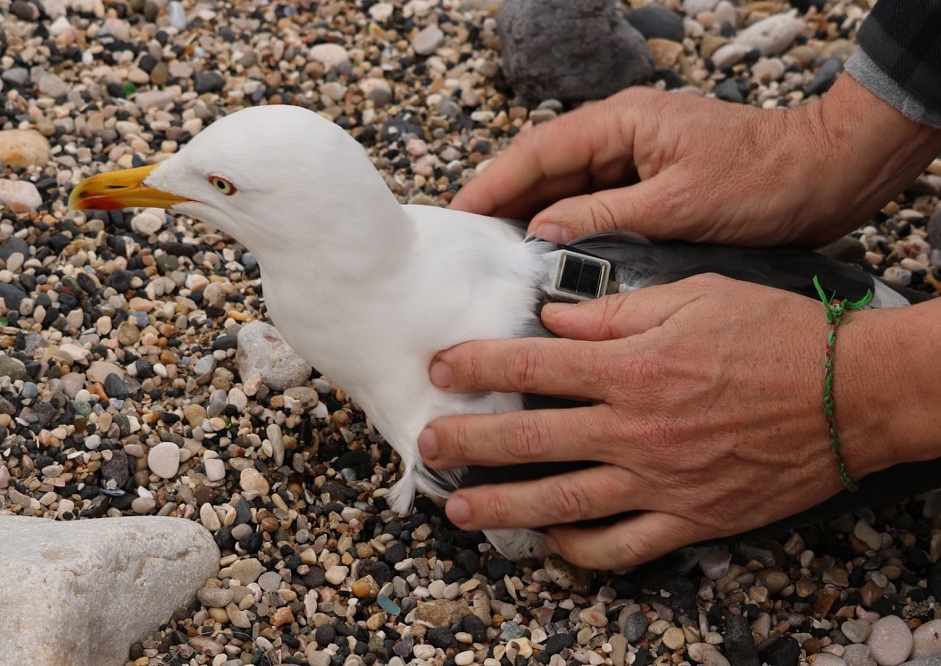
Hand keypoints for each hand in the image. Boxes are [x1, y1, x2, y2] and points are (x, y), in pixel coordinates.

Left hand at [418, 275, 894, 569]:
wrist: (850, 394)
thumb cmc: (774, 335)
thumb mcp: (694, 297)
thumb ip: (615, 312)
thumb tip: (553, 320)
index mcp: (634, 367)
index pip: (533, 367)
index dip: (476, 366)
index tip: (440, 369)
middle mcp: (637, 428)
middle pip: (531, 440)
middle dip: (469, 442)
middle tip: (428, 444)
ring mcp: (661, 481)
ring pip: (563, 501)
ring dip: (503, 506)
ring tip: (459, 508)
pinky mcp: (690, 518)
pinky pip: (622, 546)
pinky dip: (580, 551)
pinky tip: (550, 543)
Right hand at [451, 74, 940, 247]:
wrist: (823, 178)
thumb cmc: (761, 181)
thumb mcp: (677, 204)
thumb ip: (602, 216)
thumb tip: (541, 231)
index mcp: (622, 123)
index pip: (538, 151)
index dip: (493, 184)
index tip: (457, 215)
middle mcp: (621, 135)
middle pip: (545, 169)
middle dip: (504, 205)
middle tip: (466, 246)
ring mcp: (634, 159)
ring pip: (566, 189)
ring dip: (533, 220)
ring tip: (495, 259)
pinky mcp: (648, 185)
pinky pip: (594, 205)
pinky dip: (568, 228)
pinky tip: (548, 257)